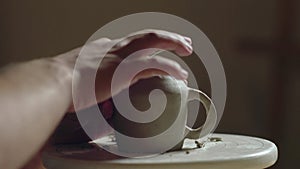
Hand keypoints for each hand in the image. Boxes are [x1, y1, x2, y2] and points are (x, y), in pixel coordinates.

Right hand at [56, 29, 192, 111]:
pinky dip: (170, 67)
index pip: (130, 41)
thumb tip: (93, 95)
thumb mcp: (78, 78)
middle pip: (146, 35)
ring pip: (154, 41)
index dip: (145, 43)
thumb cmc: (62, 85)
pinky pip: (155, 64)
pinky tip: (181, 72)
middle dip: (166, 37)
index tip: (154, 47)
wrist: (56, 82)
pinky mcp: (127, 68)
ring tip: (187, 50)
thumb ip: (89, 82)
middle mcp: (115, 47)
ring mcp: (122, 55)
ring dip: (173, 44)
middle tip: (181, 41)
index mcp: (104, 48)